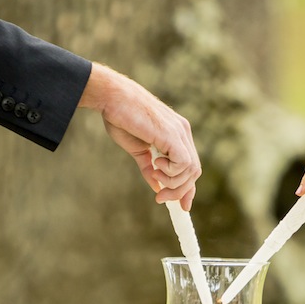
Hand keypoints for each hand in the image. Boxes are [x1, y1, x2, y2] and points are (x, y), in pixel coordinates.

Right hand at [79, 63, 201, 210]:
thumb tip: (157, 187)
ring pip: (190, 170)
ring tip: (155, 175)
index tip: (182, 206)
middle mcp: (182, 132)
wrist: (112, 98)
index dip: (188, 188)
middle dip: (179, 191)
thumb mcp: (138, 149)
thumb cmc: (121, 118)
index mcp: (176, 134)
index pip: (190, 166)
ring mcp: (179, 132)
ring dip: (172, 183)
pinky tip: (156, 165)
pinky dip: (171, 172)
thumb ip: (149, 167)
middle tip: (160, 199)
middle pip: (193, 172)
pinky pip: (183, 163)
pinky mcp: (172, 134)